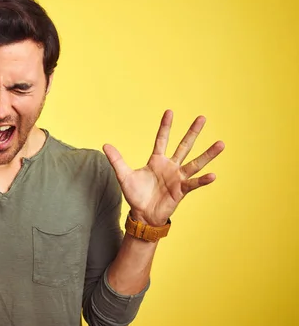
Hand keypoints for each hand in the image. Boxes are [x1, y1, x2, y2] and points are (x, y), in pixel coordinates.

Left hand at [103, 110, 224, 226]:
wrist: (142, 214)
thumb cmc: (135, 195)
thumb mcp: (124, 175)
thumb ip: (117, 160)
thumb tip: (105, 145)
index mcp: (157, 160)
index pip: (162, 139)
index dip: (165, 126)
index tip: (170, 111)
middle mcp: (170, 166)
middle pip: (183, 146)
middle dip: (192, 132)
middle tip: (202, 117)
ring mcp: (178, 178)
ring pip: (195, 162)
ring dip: (208, 154)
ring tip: (221, 143)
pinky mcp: (181, 190)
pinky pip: (194, 183)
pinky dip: (203, 180)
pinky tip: (213, 175)